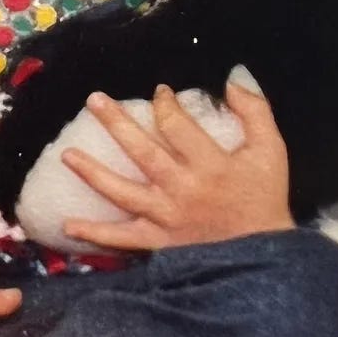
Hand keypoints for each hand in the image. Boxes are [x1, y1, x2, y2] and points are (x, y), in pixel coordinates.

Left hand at [61, 79, 294, 250]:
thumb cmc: (265, 198)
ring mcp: (166, 218)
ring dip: (93, 173)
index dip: (165, 104)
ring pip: (122, 192)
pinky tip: (68, 224)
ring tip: (66, 154)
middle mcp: (182, 188)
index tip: (159, 92)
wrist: (264, 258)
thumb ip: (255, 111)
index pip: (176, 125)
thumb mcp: (271, 150)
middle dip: (117, 123)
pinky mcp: (159, 243)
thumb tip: (232, 78)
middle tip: (93, 100)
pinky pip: (122, 239)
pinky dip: (95, 233)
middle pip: (142, 151)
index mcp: (210, 164)